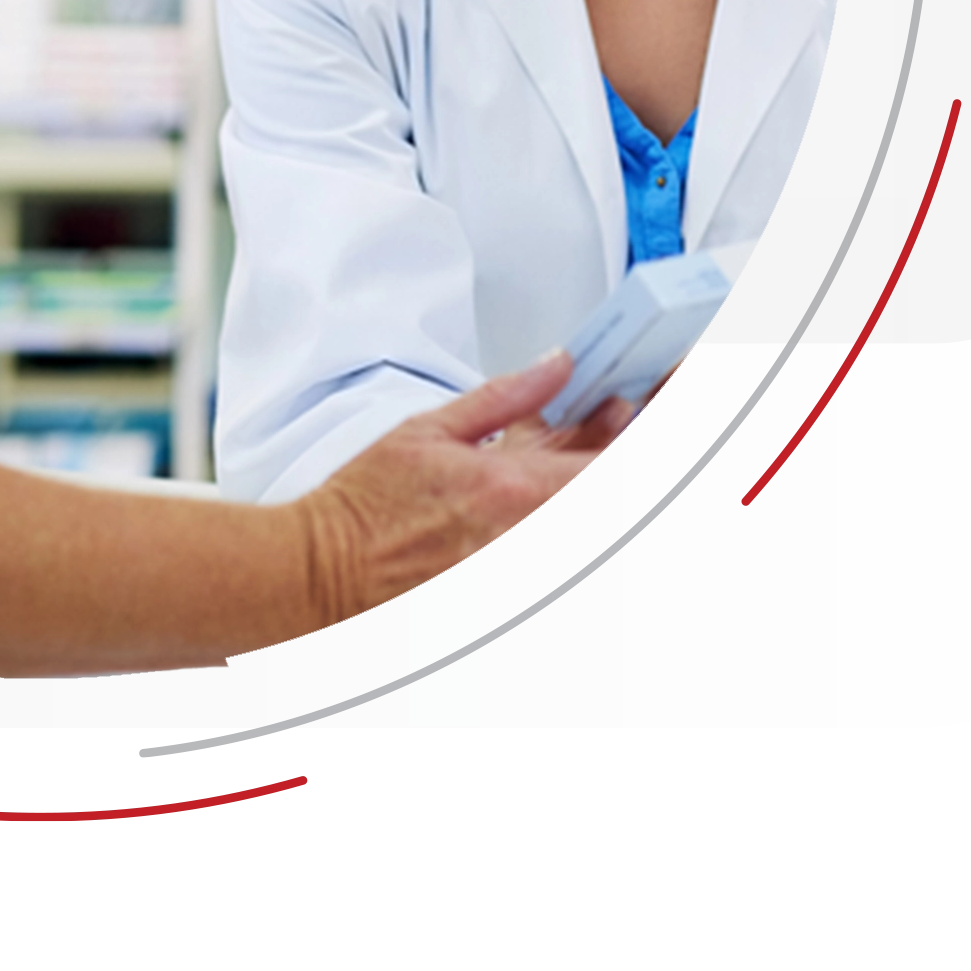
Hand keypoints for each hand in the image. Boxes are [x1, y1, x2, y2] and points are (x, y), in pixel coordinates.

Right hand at [297, 353, 609, 626]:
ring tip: (568, 475)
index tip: (644, 415)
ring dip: (587, 494)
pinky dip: (563, 528)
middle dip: (618, 464)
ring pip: (593, 535)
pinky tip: (542, 510)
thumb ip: (505, 397)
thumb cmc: (367, 505)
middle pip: (612, 503)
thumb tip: (556, 366)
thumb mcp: (429, 429)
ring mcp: (524, 577)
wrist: (327, 572)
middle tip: (618, 436)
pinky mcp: (512, 604)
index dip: (639, 440)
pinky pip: (558, 565)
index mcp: (512, 488)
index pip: (609, 466)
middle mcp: (530, 539)